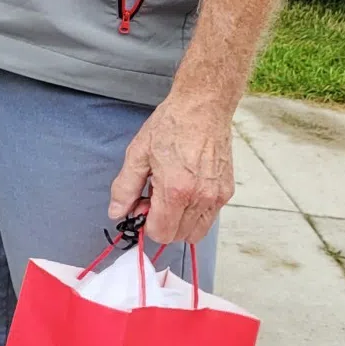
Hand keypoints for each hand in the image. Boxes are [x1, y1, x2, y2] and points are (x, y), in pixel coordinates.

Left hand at [109, 87, 236, 244]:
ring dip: (180, 222)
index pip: (161, 233)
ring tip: (170, 194)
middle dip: (163, 224)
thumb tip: (117, 213)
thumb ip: (125, 188)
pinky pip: (209, 217)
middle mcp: (201, 198)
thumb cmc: (169, 127)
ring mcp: (217, 197)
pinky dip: (195, 213)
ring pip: (197, 231)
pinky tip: (185, 189)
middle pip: (179, 236)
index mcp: (175, 191)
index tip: (142, 206)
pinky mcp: (227, 192)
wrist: (203, 108)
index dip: (147, 224)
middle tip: (154, 198)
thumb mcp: (137, 154)